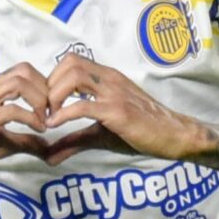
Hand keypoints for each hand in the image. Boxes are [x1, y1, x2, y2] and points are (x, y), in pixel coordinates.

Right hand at [0, 63, 58, 177]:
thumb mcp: (0, 142)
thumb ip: (25, 140)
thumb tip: (49, 146)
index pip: (23, 70)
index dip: (44, 86)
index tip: (51, 109)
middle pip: (25, 70)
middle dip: (46, 89)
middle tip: (52, 112)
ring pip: (19, 83)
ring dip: (40, 100)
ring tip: (46, 120)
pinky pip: (11, 109)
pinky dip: (30, 118)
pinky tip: (38, 130)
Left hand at [38, 54, 210, 162]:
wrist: (173, 135)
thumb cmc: (141, 130)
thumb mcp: (102, 132)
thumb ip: (74, 140)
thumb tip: (48, 158)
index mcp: (107, 77)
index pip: (71, 61)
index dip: (52, 78)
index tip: (46, 103)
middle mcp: (110, 79)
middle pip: (69, 63)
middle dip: (49, 84)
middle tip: (44, 109)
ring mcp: (114, 93)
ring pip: (74, 77)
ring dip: (54, 95)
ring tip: (49, 117)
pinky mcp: (117, 111)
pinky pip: (83, 105)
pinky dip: (63, 114)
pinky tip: (55, 126)